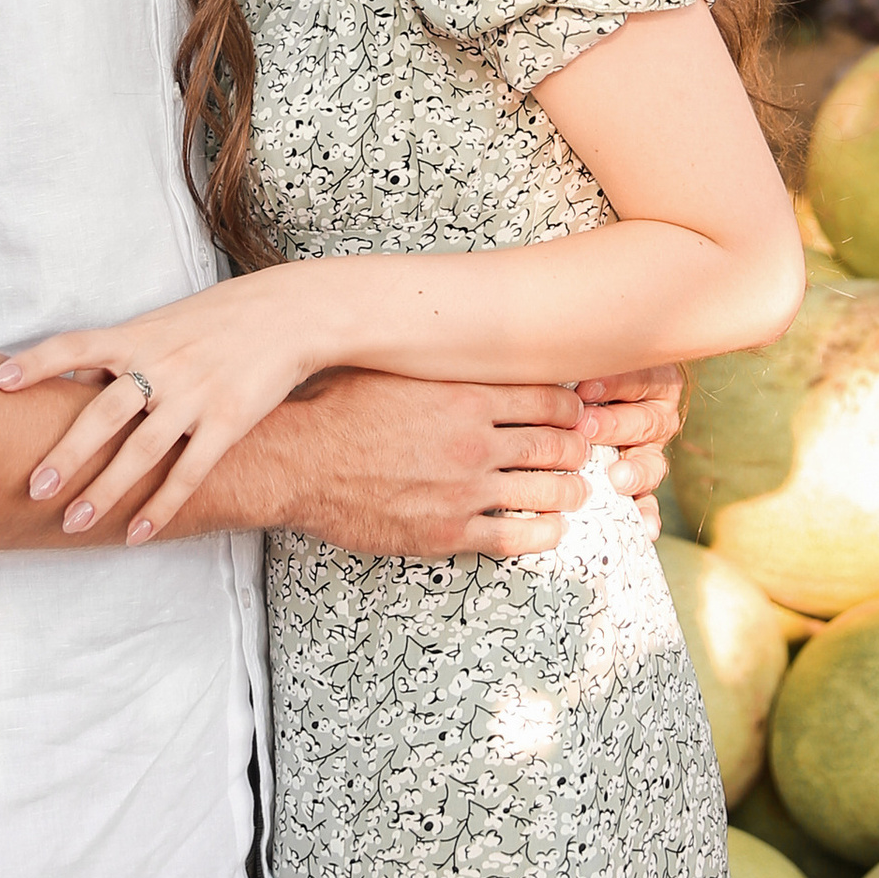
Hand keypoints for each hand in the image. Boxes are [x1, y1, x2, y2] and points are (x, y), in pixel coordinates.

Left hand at [0, 275, 319, 546]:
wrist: (287, 314)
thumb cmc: (216, 319)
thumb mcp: (162, 324)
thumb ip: (120, 353)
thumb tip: (69, 380)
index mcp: (139, 337)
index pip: (75, 345)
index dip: (35, 363)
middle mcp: (163, 365)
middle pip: (104, 412)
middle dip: (67, 453)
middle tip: (33, 488)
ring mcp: (196, 395)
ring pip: (142, 450)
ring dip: (106, 490)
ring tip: (73, 523)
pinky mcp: (229, 420)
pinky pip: (190, 471)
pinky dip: (162, 505)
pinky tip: (137, 533)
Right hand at [198, 369, 597, 563]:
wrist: (296, 462)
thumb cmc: (339, 408)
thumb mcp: (397, 367)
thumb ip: (443, 361)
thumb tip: (472, 340)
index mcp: (465, 395)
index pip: (549, 399)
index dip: (572, 409)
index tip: (577, 415)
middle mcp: (474, 441)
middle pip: (557, 446)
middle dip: (578, 451)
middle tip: (582, 455)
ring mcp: (464, 489)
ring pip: (548, 493)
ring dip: (571, 493)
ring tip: (575, 493)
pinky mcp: (448, 531)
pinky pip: (517, 537)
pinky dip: (544, 534)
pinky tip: (551, 530)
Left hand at [580, 361, 684, 522]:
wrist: (579, 403)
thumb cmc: (578, 377)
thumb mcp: (585, 365)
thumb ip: (577, 365)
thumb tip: (552, 363)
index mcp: (651, 379)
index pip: (638, 377)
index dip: (613, 382)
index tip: (584, 387)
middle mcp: (656, 416)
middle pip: (643, 421)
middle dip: (614, 425)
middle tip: (585, 427)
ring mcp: (650, 451)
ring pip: (650, 461)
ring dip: (634, 471)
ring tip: (616, 478)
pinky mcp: (641, 483)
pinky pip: (649, 499)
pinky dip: (647, 513)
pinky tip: (646, 528)